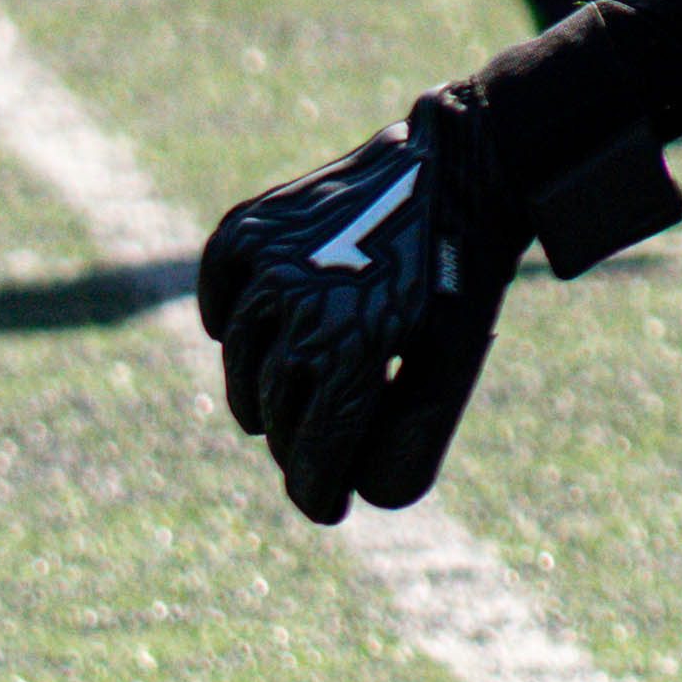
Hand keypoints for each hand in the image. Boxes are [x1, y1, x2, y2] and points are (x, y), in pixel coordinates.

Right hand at [196, 99, 515, 524]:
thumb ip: (414, 432)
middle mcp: (293, 308)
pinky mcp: (248, 226)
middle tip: (316, 458)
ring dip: (261, 391)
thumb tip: (369, 497)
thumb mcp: (454, 359)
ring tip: (284, 405)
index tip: (326, 510)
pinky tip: (242, 335)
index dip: (318, 490)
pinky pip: (218, 287)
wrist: (460, 172)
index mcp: (349, 348)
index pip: (314, 450)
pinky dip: (225, 316)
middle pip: (275, 413)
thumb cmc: (463, 275)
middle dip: (297, 445)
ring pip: (242, 359)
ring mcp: (264, 265)